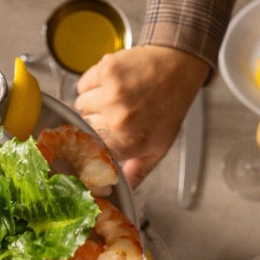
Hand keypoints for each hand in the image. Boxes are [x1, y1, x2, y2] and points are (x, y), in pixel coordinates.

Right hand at [75, 44, 209, 188]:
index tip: (96, 139)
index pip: (90, 151)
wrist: (178, 67)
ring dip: (92, 102)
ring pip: (80, 104)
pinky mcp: (106, 71)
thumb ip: (137, 173)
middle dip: (95, 121)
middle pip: (83, 126)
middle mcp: (118, 119)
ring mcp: (111, 93)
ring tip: (113, 98)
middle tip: (114, 114)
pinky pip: (82, 84)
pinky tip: (110, 84)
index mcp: (128, 141)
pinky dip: (92, 84)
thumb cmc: (168, 107)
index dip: (92, 144)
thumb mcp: (158, 148)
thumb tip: (124, 192)